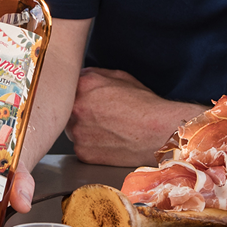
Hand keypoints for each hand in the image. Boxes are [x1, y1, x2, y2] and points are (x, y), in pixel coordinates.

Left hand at [67, 68, 204, 165]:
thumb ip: (95, 74)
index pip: (68, 85)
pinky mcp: (83, 152)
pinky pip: (80, 146)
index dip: (79, 92)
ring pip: (73, 129)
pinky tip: (108, 141)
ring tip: (107, 128)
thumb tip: (82, 76)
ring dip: (84, 128)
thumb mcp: (121, 76)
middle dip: (79, 111)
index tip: (87, 97)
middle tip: (99, 114)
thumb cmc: (145, 105)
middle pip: (67, 108)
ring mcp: (78, 131)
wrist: (158, 132)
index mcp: (84, 84)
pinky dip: (91, 145)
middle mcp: (76, 107)